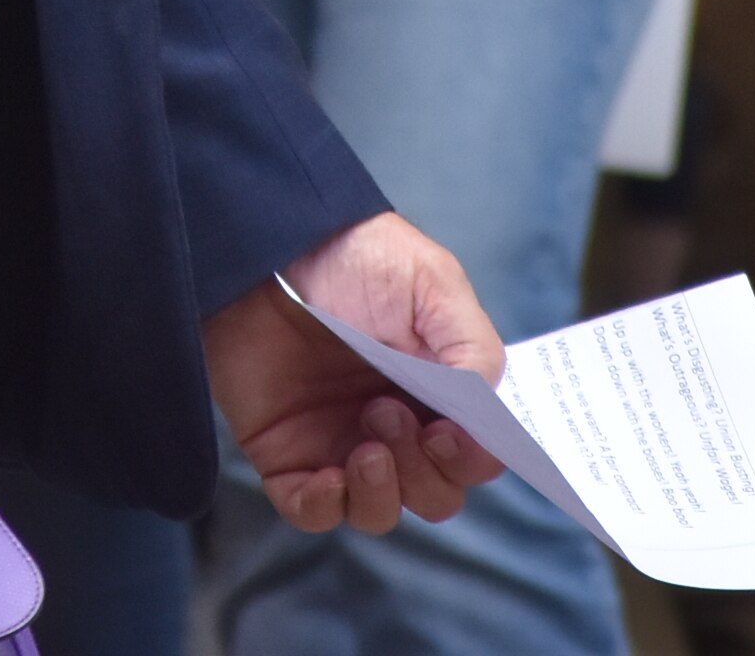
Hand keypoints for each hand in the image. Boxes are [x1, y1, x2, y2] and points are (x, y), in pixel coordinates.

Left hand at [202, 212, 509, 533]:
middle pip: (435, 494)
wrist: (267, 244)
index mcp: (437, 391)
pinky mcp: (287, 450)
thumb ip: (472, 347)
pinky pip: (313, 511)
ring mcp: (339, 440)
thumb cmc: (356, 257)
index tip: (453, 433)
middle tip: (391, 413)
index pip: (476, 456)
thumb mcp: (432, 283)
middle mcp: (394, 424)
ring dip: (384, 492)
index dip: (474, 460)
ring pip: (380, 511)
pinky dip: (327, 507)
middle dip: (426, 472)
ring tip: (367, 444)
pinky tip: (330, 475)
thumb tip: (487, 413)